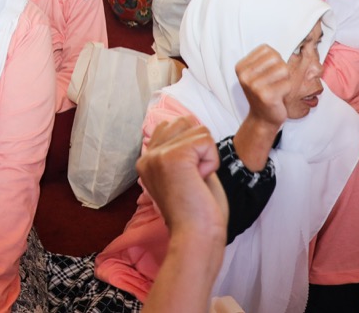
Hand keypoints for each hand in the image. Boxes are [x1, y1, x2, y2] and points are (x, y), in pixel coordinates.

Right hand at [137, 117, 227, 243]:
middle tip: (195, 178)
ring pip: (197, 128)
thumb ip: (182, 150)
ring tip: (197, 179)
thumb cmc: (198, 212)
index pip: (171, 126)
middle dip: (200, 147)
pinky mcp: (172, 156)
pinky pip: (205, 140)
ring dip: (207, 154)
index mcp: (147, 161)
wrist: (196, 236)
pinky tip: (200, 180)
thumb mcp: (184, 174)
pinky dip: (211, 160)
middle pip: (185, 122)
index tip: (189, 176)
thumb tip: (191, 123)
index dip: (192, 146)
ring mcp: (157, 155)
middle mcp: (147, 155)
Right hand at [235, 44, 290, 128]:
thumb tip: (285, 47)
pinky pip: (288, 84)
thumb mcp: (258, 73)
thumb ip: (265, 59)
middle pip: (277, 58)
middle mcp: (244, 75)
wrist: (262, 118)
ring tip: (277, 88)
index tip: (269, 72)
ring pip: (284, 70)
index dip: (275, 59)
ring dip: (285, 80)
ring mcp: (254, 85)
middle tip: (274, 82)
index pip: (267, 49)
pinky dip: (287, 91)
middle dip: (281, 69)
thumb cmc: (264, 92)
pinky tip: (279, 97)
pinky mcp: (266, 96)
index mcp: (241, 66)